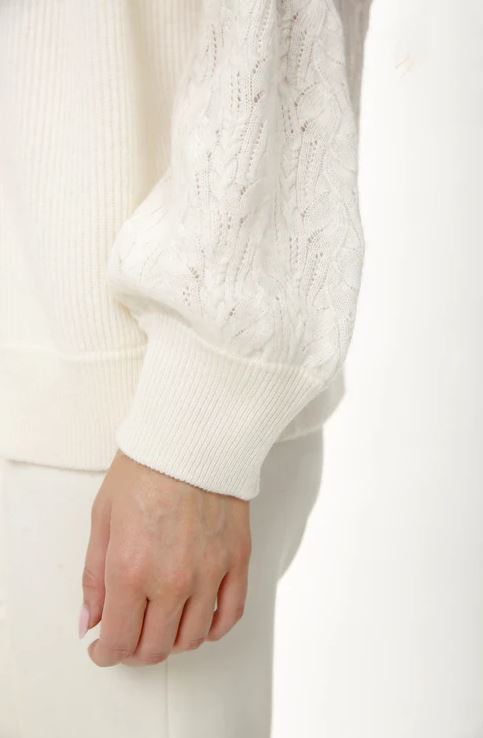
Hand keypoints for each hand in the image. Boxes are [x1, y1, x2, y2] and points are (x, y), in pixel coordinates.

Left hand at [80, 449, 250, 666]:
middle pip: (155, 648)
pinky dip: (213, 630)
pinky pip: (230, 615)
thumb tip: (90, 621)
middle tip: (128, 636)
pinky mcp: (236, 561)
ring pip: (192, 639)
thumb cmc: (145, 470)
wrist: (191, 438)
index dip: (105, 653)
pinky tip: (199, 623)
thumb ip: (94, 577)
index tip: (102, 648)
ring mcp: (209, 573)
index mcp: (131, 570)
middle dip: (134, 650)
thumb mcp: (103, 519)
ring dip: (171, 642)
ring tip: (161, 625)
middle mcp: (172, 581)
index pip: (119, 640)